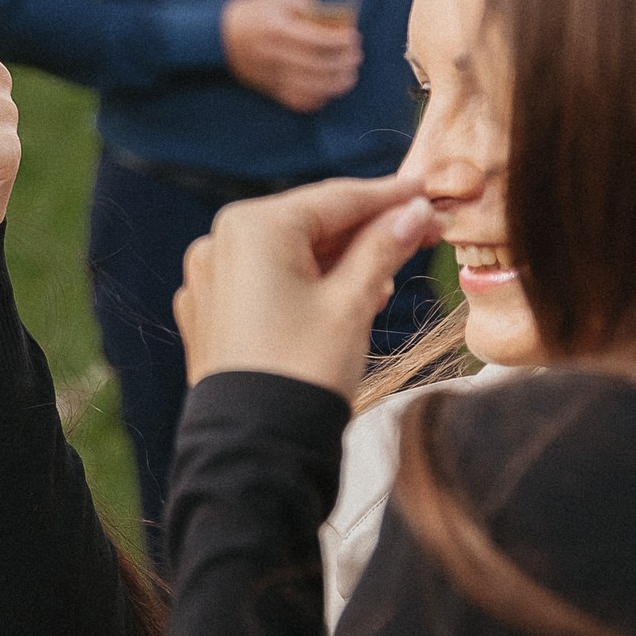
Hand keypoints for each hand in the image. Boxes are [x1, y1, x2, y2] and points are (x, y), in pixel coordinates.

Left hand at [174, 175, 440, 392]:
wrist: (255, 443)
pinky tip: (345, 298)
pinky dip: (305, 283)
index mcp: (250, 227)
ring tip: (387, 277)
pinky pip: (265, 282)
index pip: (334, 199)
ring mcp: (208, 278)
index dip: (389, 196)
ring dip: (340, 260)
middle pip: (309, 223)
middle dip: (366, 230)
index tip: (427, 192)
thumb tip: (413, 213)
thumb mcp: (353, 302)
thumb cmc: (304, 369)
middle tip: (422, 231)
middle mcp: (219, 243)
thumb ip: (383, 248)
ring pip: (288, 253)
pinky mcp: (209, 311)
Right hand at [221, 0, 361, 112]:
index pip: (320, 40)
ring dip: (339, 83)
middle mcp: (276, 55)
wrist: (216, 37)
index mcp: (279, 29)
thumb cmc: (251, 13)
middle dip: (346, 61)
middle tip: (355, 55)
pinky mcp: (270, 89)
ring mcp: (273, 76)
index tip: (353, 36)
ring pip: (314, 88)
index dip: (342, 40)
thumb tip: (335, 15)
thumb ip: (307, 3)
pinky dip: (319, 99)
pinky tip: (328, 89)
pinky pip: (300, 101)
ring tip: (349, 75)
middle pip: (321, 65)